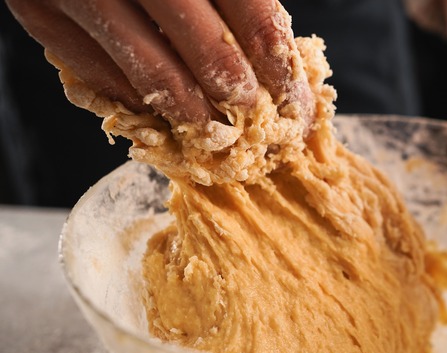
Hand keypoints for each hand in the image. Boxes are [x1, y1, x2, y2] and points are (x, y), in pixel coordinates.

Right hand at [6, 0, 312, 124]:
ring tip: (216, 132)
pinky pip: (100, 78)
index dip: (280, 70)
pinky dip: (138, 103)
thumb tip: (279, 62)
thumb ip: (237, 0)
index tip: (294, 101)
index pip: (255, 21)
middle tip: (257, 125)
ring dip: (194, 116)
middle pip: (209, 56)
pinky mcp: (39, 14)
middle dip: (242, 101)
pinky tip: (162, 113)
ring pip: (153, 79)